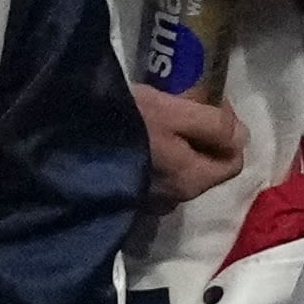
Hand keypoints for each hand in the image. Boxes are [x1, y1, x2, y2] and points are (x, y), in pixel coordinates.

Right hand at [129, 83, 246, 208]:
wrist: (61, 136)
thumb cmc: (124, 123)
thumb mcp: (173, 113)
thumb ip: (213, 125)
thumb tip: (242, 135)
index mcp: (192, 180)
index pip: (233, 162)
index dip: (230, 131)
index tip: (211, 103)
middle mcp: (174, 198)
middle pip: (205, 167)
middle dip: (202, 137)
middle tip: (185, 105)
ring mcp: (147, 200)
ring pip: (177, 171)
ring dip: (177, 147)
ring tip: (159, 119)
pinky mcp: (124, 194)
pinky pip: (151, 175)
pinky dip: (154, 156)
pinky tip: (137, 136)